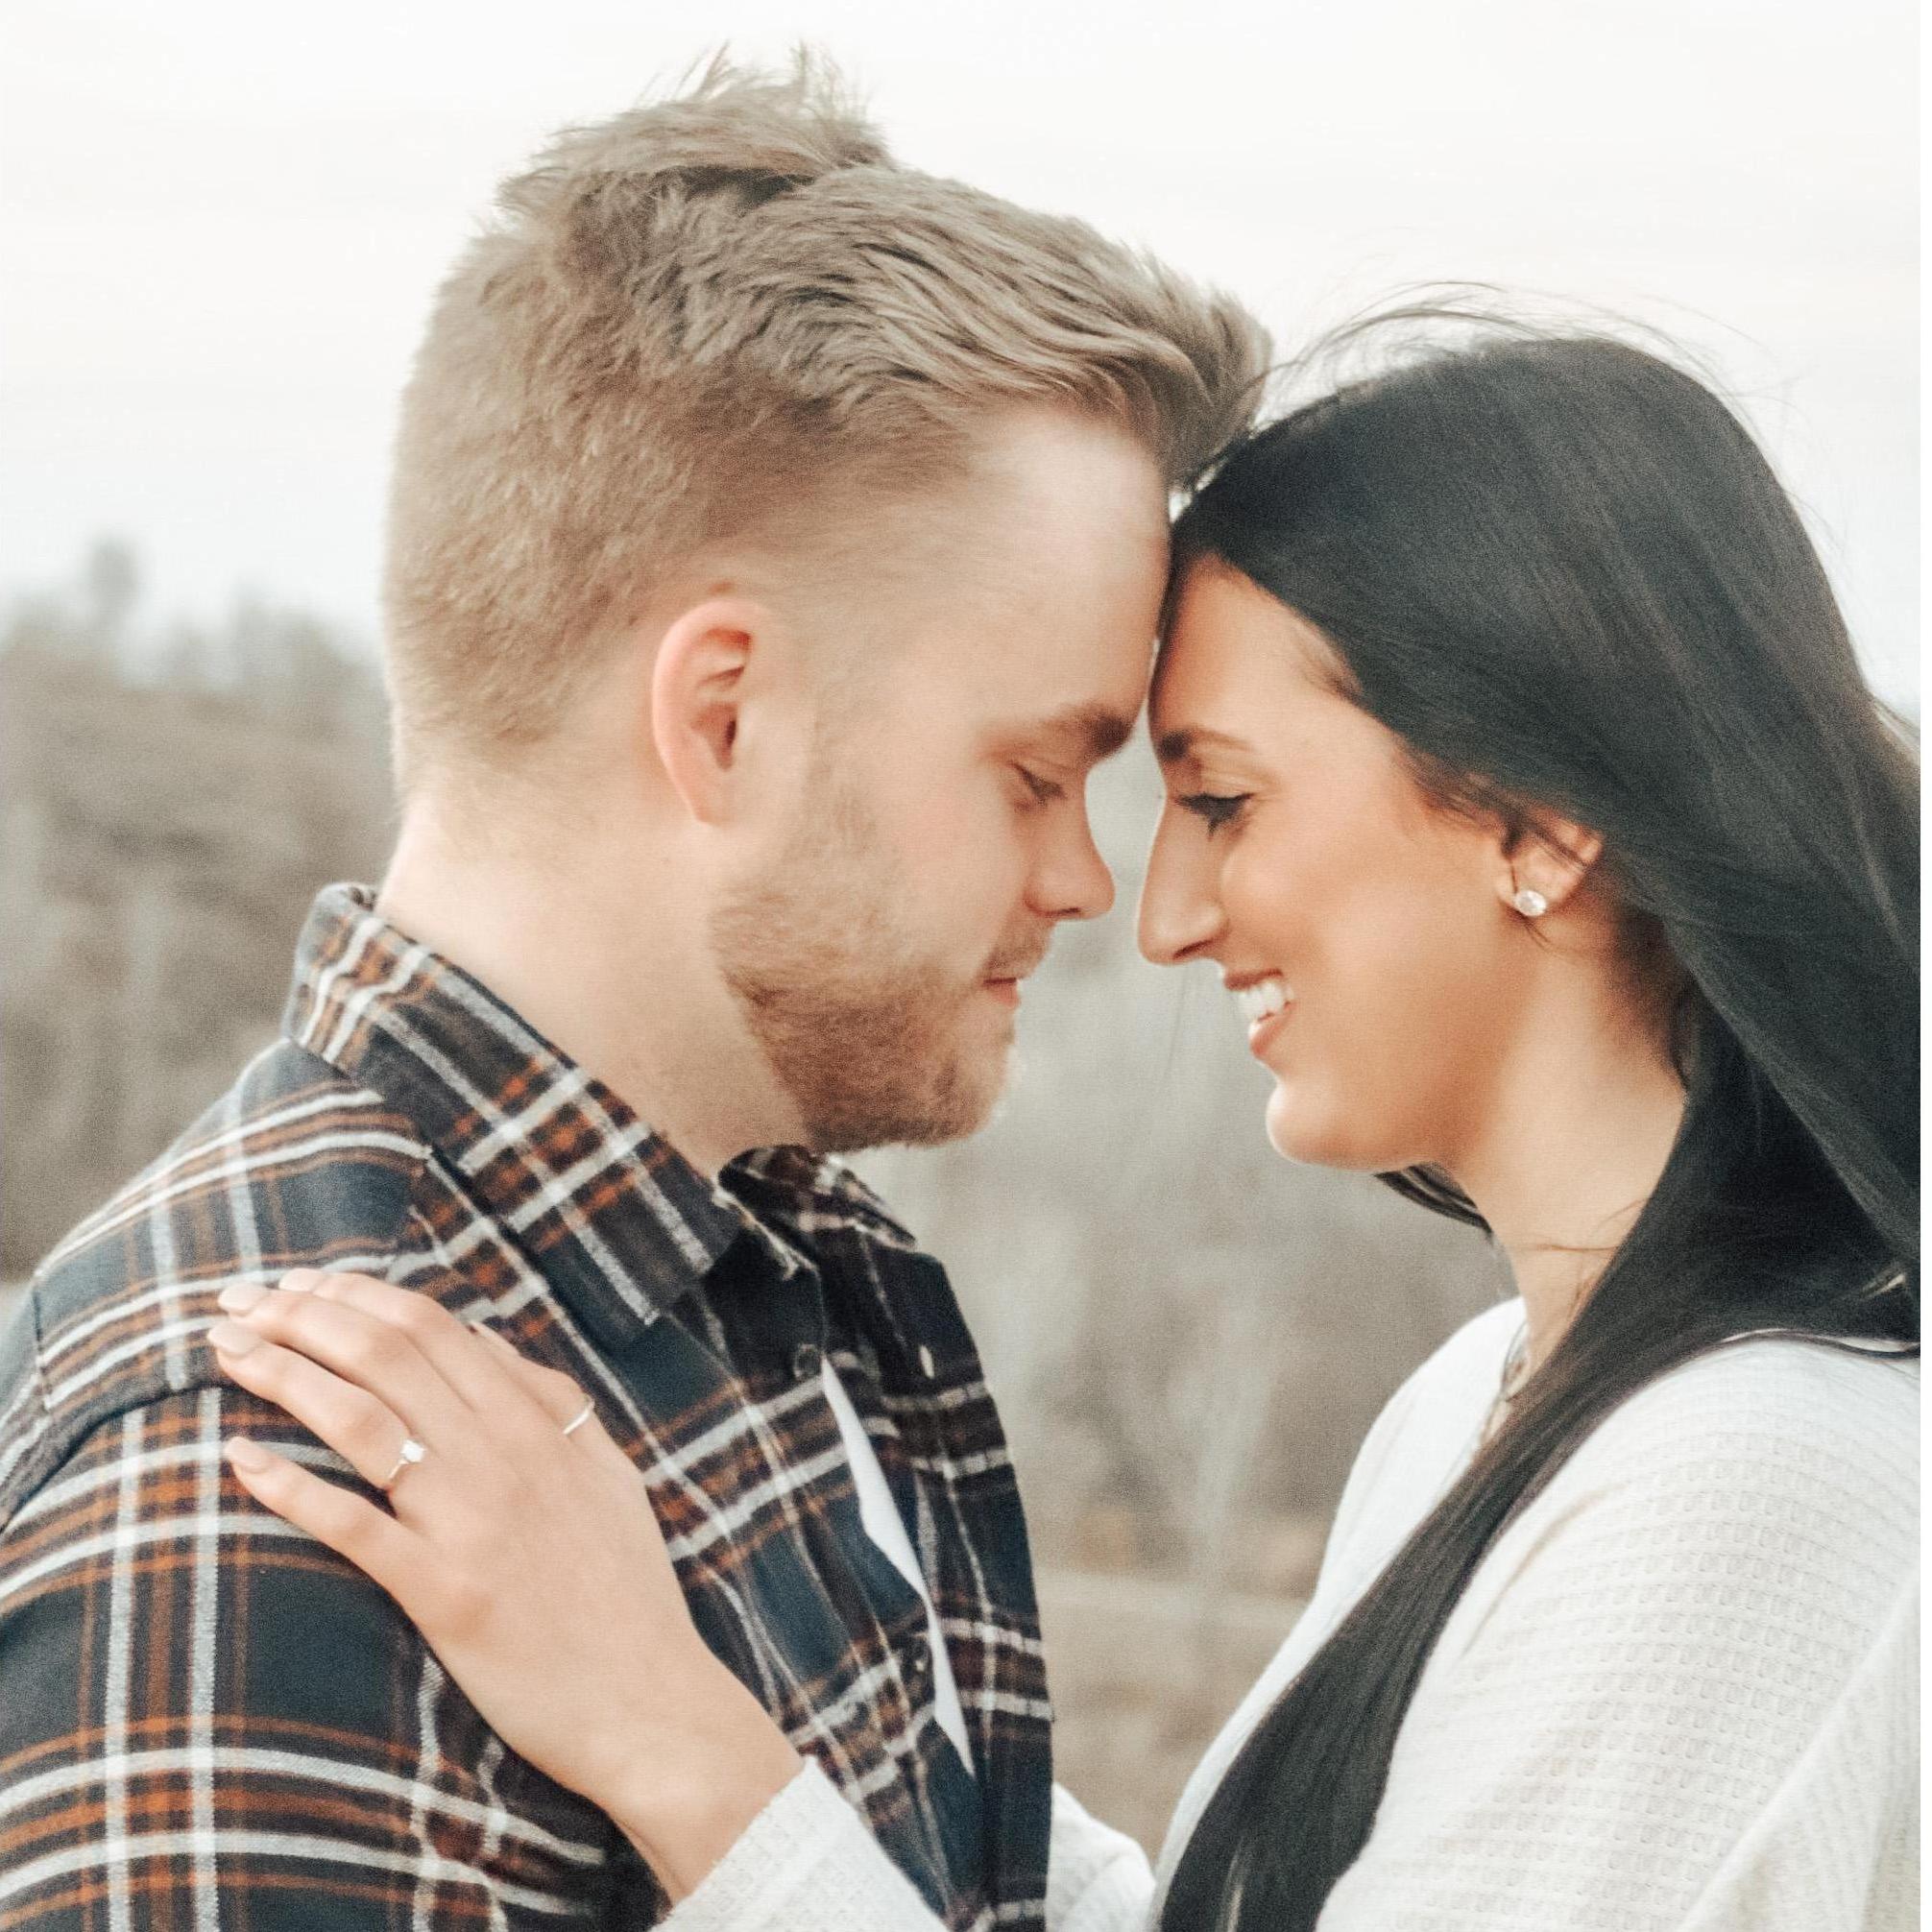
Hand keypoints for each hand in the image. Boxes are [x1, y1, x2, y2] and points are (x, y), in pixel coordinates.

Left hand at [206, 1269, 804, 1897]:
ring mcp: (470, 1521)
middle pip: (385, 1356)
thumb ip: (551, 1400)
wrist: (650, 1702)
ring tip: (225, 1353)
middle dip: (301, 1318)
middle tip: (238, 1303)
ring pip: (361, 1420)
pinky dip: (291, 1487)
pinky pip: (353, 1528)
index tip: (297, 1284)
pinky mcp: (443, 1593)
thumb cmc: (627, 1591)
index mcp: (538, 1422)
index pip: (432, 1327)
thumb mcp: (607, 1471)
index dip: (355, 1295)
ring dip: (284, 1375)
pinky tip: (241, 1459)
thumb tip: (485, 1340)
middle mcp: (502, 1455)